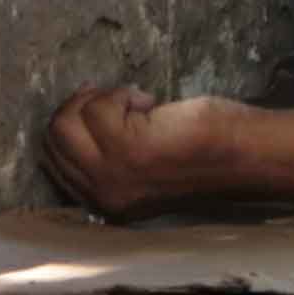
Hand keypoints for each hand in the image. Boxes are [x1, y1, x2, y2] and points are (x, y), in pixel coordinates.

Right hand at [41, 85, 244, 222]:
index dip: (72, 125)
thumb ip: (106, 156)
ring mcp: (112, 173)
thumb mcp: (141, 165)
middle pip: (52, 138)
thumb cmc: (202, 149)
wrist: (242, 153)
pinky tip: (152, 104)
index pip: (52, 160)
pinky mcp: (128, 148)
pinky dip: (122, 93)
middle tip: (120, 103)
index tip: (102, 111)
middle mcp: (101, 195)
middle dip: (80, 108)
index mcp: (102, 201)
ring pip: (65, 121)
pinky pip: (98, 106)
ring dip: (100, 99)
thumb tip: (74, 116)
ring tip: (137, 105)